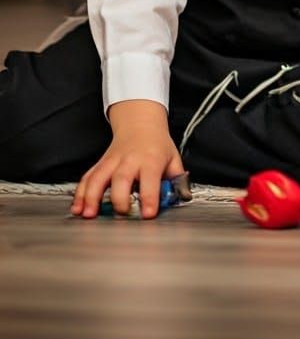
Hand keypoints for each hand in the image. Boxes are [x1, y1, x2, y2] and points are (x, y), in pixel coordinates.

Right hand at [71, 99, 184, 219]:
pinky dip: (80, 194)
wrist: (140, 124)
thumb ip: (177, 180)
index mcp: (151, 159)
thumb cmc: (157, 145)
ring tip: (89, 214)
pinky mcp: (100, 164)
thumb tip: (183, 197)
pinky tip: (77, 208)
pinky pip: (87, 178)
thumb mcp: (173, 158)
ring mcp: (112, 162)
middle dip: (119, 198)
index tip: (147, 214)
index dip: (149, 197)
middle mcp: (130, 160)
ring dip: (92, 197)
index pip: (150, 179)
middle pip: (121, 178)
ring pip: (98, 177)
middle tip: (122, 213)